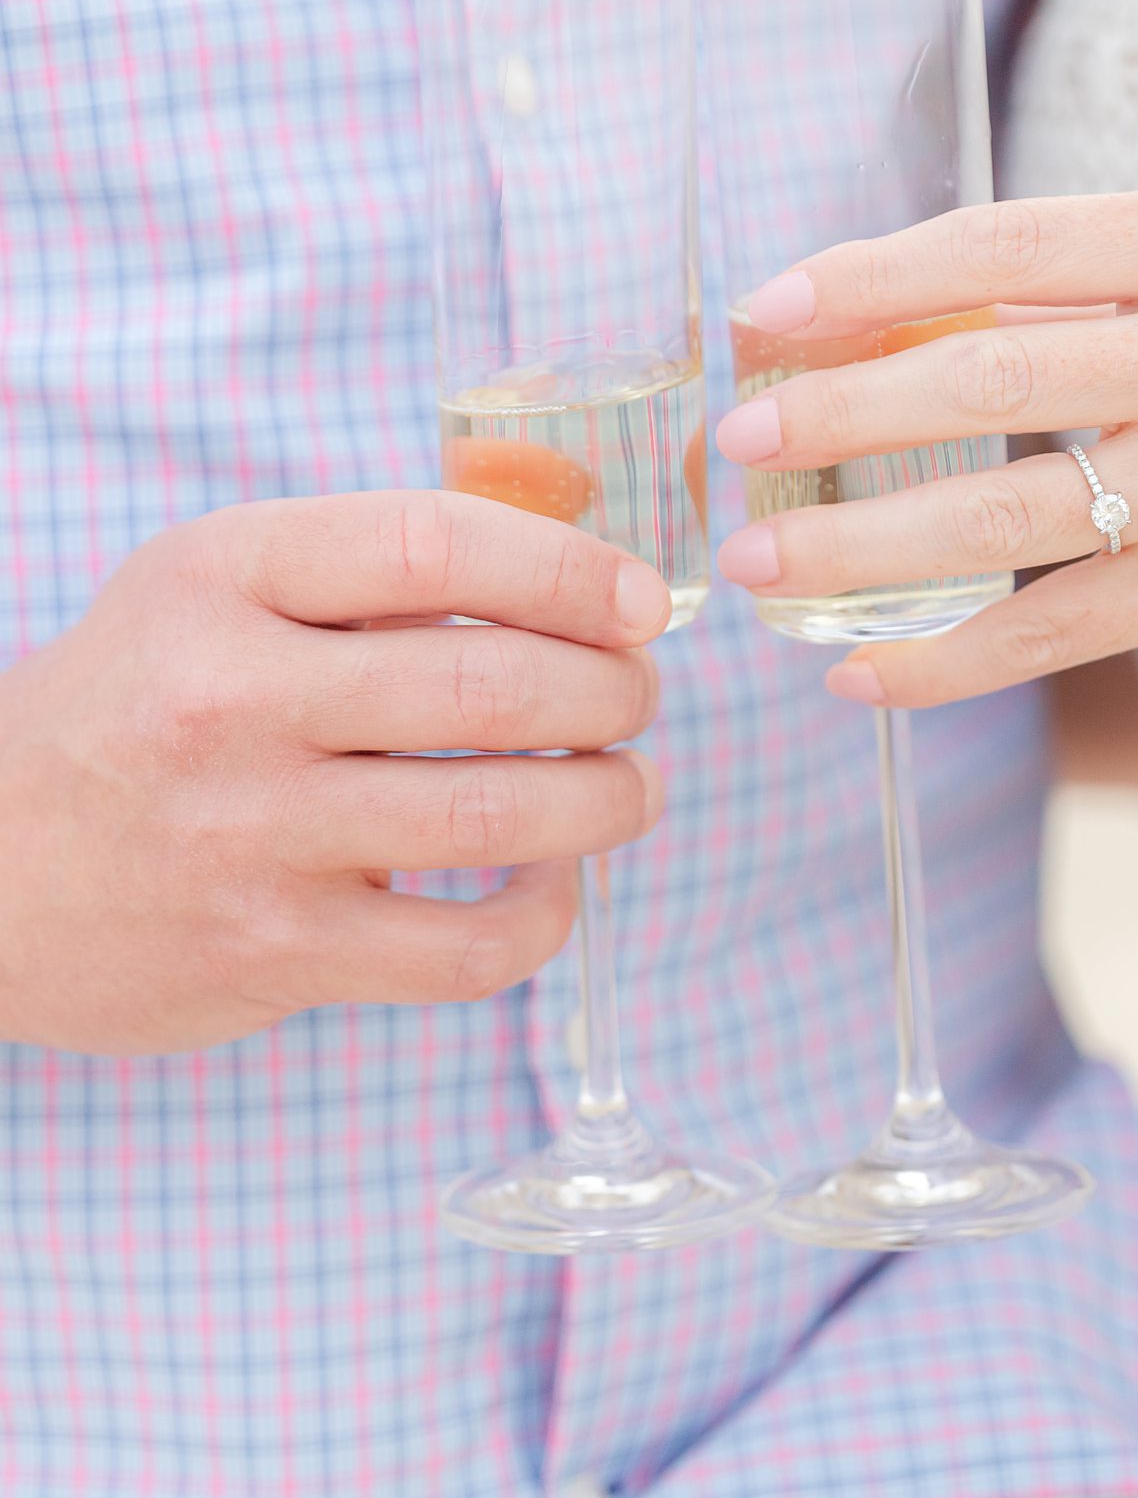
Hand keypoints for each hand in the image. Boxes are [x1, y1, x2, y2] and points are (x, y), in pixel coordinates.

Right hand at [0, 491, 669, 1053]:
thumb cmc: (136, 705)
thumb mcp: (212, 589)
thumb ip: (368, 572)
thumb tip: (573, 566)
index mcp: (220, 578)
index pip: (435, 546)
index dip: (572, 570)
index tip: (640, 599)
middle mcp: (231, 700)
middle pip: (491, 687)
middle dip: (612, 691)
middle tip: (637, 695)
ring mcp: (251, 835)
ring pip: (498, 817)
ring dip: (608, 798)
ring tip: (631, 784)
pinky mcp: (273, 952)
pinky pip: (466, 948)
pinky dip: (547, 914)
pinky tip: (552, 880)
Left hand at [714, 189, 1137, 707]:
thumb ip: (1079, 288)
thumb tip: (882, 318)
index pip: (1007, 241)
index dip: (871, 276)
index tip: (767, 310)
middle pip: (992, 371)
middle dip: (843, 407)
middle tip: (739, 437)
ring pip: (1010, 510)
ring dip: (864, 543)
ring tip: (760, 560)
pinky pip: (1058, 628)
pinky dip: (951, 660)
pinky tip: (864, 677)